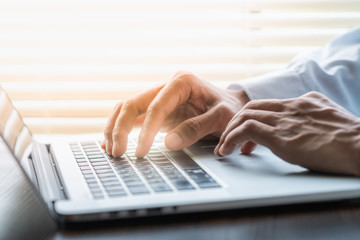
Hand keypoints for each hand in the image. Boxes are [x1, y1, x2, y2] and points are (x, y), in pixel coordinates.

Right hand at [103, 71, 249, 157]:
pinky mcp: (157, 109)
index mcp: (181, 82)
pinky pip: (134, 117)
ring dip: (115, 127)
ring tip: (110, 150)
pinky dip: (120, 129)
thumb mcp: (222, 117)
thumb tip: (168, 144)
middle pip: (133, 103)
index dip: (146, 130)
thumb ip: (196, 128)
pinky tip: (111, 143)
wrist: (233, 105)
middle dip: (121, 128)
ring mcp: (160, 97)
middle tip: (118, 152)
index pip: (156, 106)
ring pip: (127, 108)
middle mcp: (166, 86)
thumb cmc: (230, 109)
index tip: (140, 151)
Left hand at [215, 91, 359, 175]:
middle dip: (235, 123)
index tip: (246, 137)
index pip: (268, 105)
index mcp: (304, 101)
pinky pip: (245, 130)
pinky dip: (231, 139)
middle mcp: (292, 106)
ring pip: (244, 116)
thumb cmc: (354, 141)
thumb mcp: (333, 120)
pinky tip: (228, 151)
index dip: (252, 118)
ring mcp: (286, 120)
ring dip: (228, 133)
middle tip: (228, 139)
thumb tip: (304, 126)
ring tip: (223, 148)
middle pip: (251, 107)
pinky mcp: (281, 136)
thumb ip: (315, 117)